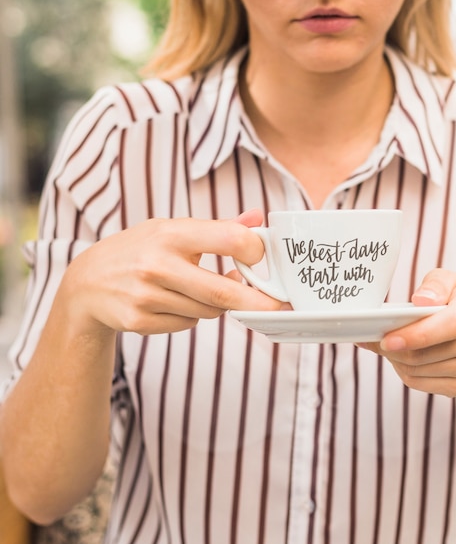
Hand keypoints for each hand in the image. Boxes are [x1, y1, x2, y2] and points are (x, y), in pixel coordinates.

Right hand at [61, 210, 282, 335]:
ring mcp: (146, 296)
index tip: (262, 259)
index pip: (229, 240)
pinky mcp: (140, 321)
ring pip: (208, 312)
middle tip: (280, 307)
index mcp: (171, 233)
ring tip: (195, 289)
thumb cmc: (140, 250)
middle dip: (257, 303)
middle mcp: (157, 264)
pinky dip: (191, 317)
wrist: (88, 282)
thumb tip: (257, 218)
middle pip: (223, 293)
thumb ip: (218, 228)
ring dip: (215, 305)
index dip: (255, 252)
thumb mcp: (172, 229)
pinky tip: (171, 302)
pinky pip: (187, 325)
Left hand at [359, 269, 455, 396]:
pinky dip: (405, 373)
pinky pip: (422, 384)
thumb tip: (421, 300)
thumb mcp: (448, 282)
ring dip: (397, 361)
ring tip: (390, 348)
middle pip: (428, 354)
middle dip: (395, 350)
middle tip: (377, 342)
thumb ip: (434, 285)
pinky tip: (402, 360)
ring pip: (420, 371)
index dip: (417, 335)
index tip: (388, 340)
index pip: (451, 324)